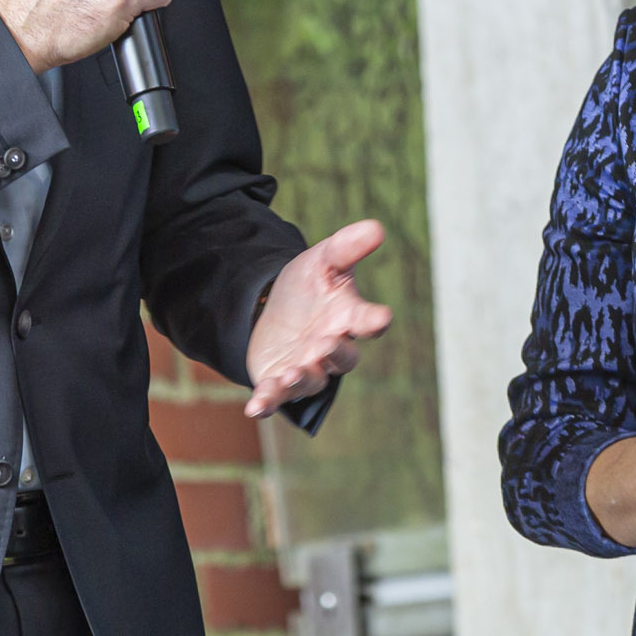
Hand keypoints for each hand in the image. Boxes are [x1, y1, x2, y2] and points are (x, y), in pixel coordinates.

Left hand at [244, 220, 393, 418]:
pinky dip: (267, 402)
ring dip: (302, 378)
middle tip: (327, 342)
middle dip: (336, 352)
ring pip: (311, 380)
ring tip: (291, 371)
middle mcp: (331, 348)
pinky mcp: (279, 382)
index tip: (381, 317)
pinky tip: (254, 407)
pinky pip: (276, 397)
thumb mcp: (323, 260)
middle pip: (342, 358)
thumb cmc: (308, 287)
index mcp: (347, 318)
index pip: (368, 321)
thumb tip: (376, 227)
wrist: (272, 308)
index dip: (375, 320)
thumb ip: (347, 247)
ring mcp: (306, 368)